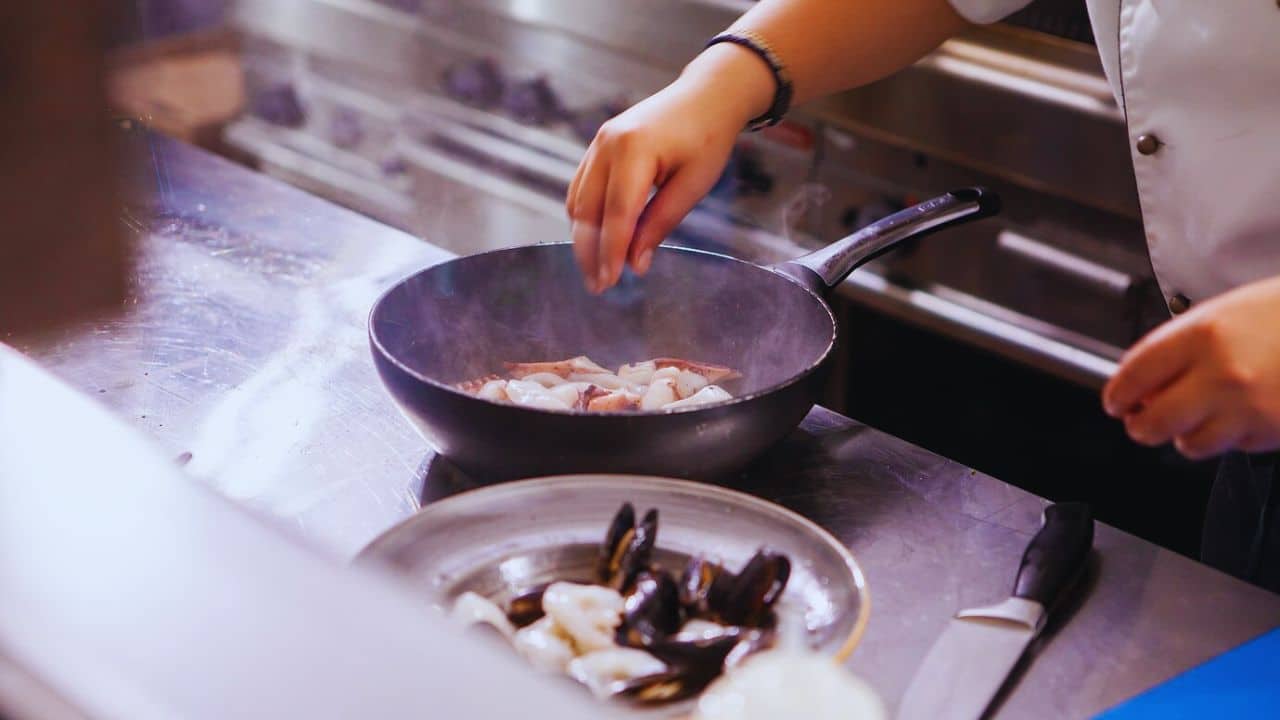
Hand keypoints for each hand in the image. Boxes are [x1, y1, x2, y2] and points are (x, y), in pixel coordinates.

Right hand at [566, 45, 771, 292]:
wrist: (705, 96)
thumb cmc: (707, 139)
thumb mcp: (693, 185)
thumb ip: (661, 222)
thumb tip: (636, 263)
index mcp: (635, 149)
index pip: (617, 213)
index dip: (611, 252)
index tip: (610, 283)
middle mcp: (607, 144)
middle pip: (588, 210)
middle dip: (591, 252)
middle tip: (598, 287)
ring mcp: (598, 144)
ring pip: (578, 202)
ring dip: (584, 239)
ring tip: (595, 271)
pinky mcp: (598, 147)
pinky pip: (581, 189)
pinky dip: (584, 218)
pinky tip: (594, 241)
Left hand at [1103, 275, 1279, 458]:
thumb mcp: (1224, 312)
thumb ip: (1180, 347)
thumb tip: (1144, 386)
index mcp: (1201, 335)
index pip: (1133, 375)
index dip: (1117, 394)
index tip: (1115, 401)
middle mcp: (1221, 375)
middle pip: (1152, 423)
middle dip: (1140, 424)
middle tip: (1141, 419)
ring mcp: (1249, 408)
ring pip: (1189, 444)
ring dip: (1185, 435)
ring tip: (1197, 416)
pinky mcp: (1272, 431)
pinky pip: (1232, 447)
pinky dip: (1228, 436)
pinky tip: (1242, 412)